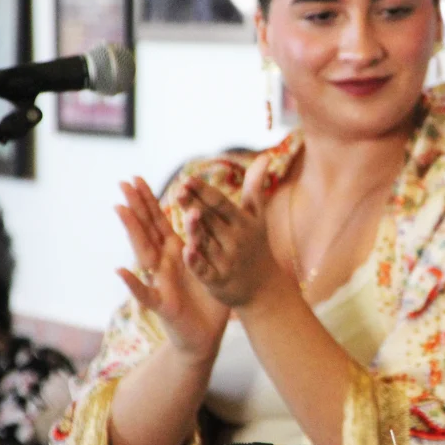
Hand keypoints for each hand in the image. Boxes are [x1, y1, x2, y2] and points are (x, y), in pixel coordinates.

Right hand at [116, 177, 228, 364]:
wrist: (205, 337)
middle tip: (124, 182)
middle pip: (148, 231)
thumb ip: (210, 241)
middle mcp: (164, 264)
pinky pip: (146, 293)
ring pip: (144, 254)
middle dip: (137, 207)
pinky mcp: (162, 305)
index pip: (160, 222)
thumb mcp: (211, 265)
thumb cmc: (208, 300)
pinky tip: (120, 270)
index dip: (149, 201)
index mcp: (177, 253)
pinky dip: (133, 283)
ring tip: (120, 210)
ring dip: (133, 232)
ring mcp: (160, 283)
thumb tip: (215, 215)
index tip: (137, 178)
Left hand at [176, 153, 280, 307]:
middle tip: (179, 190)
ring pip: (208, 242)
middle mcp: (235, 240)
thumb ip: (255, 187)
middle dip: (195, 205)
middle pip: (211, 220)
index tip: (188, 179)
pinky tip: (186, 251)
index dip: (204, 192)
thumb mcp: (257, 217)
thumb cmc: (256, 245)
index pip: (220, 204)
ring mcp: (227, 261)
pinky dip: (197, 262)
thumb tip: (265, 157)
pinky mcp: (219, 280)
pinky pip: (206, 270)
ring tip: (186, 214)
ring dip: (197, 229)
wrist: (264, 287)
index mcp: (242, 223)